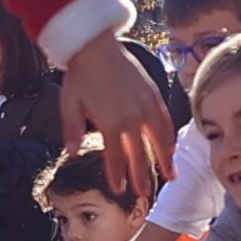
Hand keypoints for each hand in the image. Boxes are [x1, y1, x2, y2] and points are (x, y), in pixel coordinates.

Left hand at [59, 31, 174, 208]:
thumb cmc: (80, 75)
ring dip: (165, 160)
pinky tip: (171, 147)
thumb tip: (71, 152)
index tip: (119, 190)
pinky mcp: (153, 95)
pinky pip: (165, 120)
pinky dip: (170, 136)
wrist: (96, 47)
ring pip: (160, 140)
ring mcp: (146, 106)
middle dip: (143, 176)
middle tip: (145, 193)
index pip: (116, 158)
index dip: (118, 176)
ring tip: (170, 176)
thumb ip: (71, 130)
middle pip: (140, 154)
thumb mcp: (69, 105)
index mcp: (111, 123)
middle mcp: (132, 118)